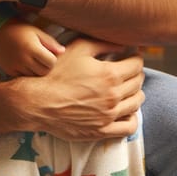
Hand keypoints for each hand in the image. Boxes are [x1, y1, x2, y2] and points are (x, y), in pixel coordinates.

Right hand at [0, 20, 64, 76]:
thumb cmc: (20, 30)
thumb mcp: (36, 32)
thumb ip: (50, 42)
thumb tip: (63, 51)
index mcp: (32, 47)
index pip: (51, 62)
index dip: (52, 59)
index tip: (48, 53)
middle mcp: (23, 59)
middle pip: (43, 72)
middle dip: (46, 66)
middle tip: (42, 58)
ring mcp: (15, 66)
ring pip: (34, 76)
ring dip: (36, 70)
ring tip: (33, 60)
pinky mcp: (9, 71)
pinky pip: (23, 77)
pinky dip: (26, 72)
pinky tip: (24, 63)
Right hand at [16, 37, 145, 140]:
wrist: (38, 101)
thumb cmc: (56, 72)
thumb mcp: (78, 48)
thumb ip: (103, 44)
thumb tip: (123, 45)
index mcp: (109, 74)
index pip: (136, 65)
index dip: (136, 58)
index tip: (133, 56)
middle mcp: (112, 96)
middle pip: (138, 83)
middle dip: (136, 73)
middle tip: (130, 69)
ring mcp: (108, 116)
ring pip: (136, 103)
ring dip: (136, 93)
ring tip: (129, 88)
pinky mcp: (102, 131)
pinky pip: (129, 127)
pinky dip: (133, 117)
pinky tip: (127, 110)